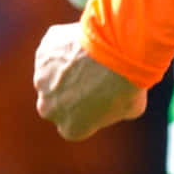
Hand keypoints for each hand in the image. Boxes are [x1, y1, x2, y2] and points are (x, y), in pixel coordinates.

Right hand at [34, 22, 145, 138]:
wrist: (115, 53)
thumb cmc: (127, 83)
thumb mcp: (132, 106)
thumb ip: (116, 110)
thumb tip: (115, 104)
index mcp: (72, 129)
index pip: (76, 126)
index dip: (88, 112)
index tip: (101, 99)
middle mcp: (49, 109)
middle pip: (57, 103)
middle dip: (72, 92)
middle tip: (96, 77)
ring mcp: (41, 80)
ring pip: (53, 76)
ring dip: (68, 69)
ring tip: (94, 58)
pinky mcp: (42, 55)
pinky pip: (54, 52)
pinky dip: (66, 48)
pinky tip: (86, 43)